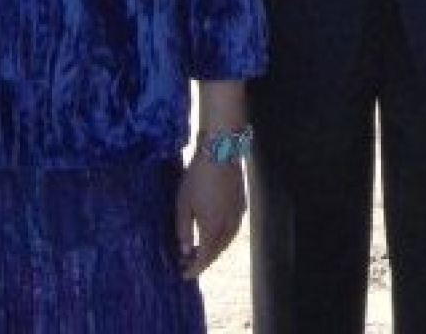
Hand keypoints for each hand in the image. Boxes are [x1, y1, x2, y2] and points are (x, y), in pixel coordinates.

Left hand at [174, 157, 245, 278]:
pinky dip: (223, 237)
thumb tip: (185, 250)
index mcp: (213, 227)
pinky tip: (214, 233)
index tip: (184, 274)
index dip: (194, 268)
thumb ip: (184, 229)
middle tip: (189, 263)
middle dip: (204, 260)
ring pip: (227, 240)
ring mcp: (238, 214)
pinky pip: (233, 229)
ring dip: (214, 249)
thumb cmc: (198, 177)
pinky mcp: (242, 204)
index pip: (205, 256)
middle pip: (218, 251)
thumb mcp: (183, 203)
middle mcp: (229, 224)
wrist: (221, 151)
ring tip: (201, 250)